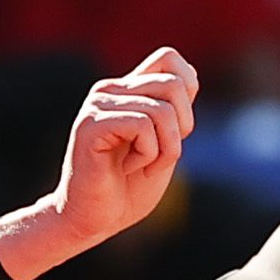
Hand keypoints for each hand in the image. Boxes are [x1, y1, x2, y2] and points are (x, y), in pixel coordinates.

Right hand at [0, 47, 198, 279]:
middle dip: (181, 128)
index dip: (187, 92)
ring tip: (140, 166)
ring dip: (164, 149)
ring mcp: (97, 105)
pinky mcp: (90, 124)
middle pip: (173, 84)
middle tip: (159, 156)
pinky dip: (147, 154)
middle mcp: (109, 90)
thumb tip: (188, 78)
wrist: (93, 221)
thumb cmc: (127, 189)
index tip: (173, 129)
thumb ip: (174, 110)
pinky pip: (142, 126)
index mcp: (126, 90)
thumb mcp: (164, 144)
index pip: (169, 58)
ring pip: (162, 110)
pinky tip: (124, 167)